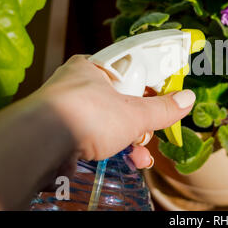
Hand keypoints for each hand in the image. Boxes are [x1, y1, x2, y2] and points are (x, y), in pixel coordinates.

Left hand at [35, 55, 195, 167]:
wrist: (39, 145)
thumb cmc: (88, 114)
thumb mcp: (134, 113)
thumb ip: (163, 108)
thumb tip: (188, 99)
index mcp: (94, 67)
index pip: (129, 69)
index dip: (149, 83)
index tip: (165, 95)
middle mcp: (79, 85)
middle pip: (121, 99)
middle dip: (142, 119)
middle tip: (155, 128)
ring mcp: (69, 110)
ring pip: (110, 121)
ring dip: (132, 138)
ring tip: (145, 153)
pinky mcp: (63, 133)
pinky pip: (96, 136)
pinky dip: (115, 148)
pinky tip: (133, 160)